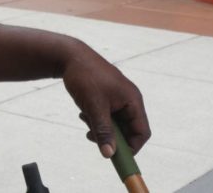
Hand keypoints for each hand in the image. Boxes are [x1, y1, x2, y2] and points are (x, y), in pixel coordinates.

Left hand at [60, 41, 149, 158]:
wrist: (70, 57)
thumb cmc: (85, 78)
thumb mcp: (94, 107)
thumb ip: (103, 131)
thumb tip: (109, 154)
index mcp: (132, 100)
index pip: (142, 132)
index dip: (132, 147)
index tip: (115, 156)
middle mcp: (128, 100)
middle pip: (128, 130)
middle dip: (111, 136)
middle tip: (93, 137)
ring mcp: (118, 98)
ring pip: (115, 124)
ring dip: (101, 128)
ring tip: (86, 119)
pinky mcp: (107, 97)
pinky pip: (107, 116)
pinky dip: (96, 119)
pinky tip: (83, 113)